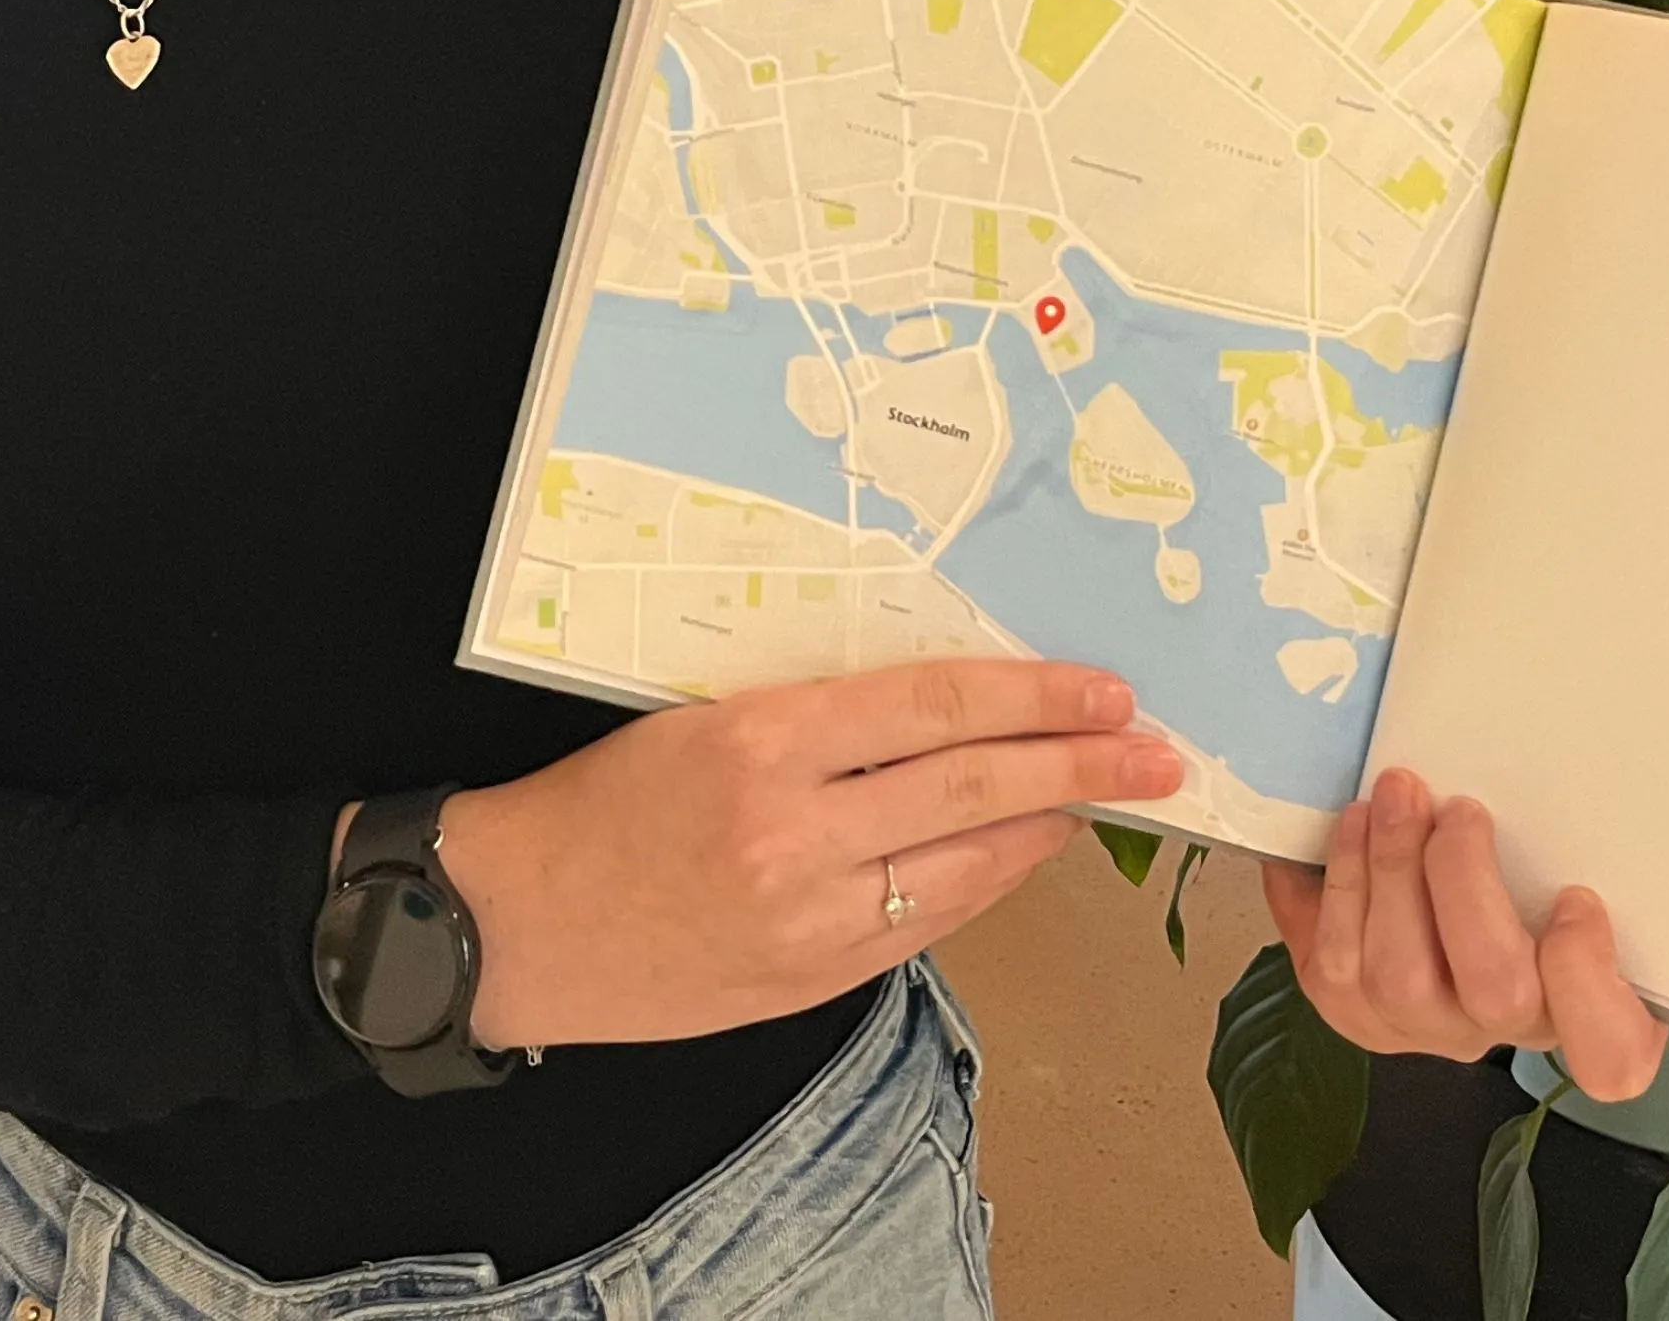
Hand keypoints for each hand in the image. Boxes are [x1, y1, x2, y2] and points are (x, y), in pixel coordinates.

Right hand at [419, 660, 1182, 1049]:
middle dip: (1080, 766)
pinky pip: (926, 926)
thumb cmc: (599, 805)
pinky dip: (987, 886)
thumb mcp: (700, 718)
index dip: (1033, 695)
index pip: (933, 705)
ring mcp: (805, 916)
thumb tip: (946, 705)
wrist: (511, 924)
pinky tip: (1023, 856)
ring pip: (966, 866)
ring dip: (1049, 830)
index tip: (1105, 689)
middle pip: (973, 786)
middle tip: (1157, 752)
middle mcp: (793, 829)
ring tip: (1109, 799)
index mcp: (762, 738)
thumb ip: (819, 718)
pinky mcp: (806, 980)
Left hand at [1263, 766, 1666, 1102]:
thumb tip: (1571, 765)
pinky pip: (1336, 961)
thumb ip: (1561, 847)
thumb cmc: (1515, 883)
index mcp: (1581, 1000)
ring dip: (1391, 868)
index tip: (1576, 898)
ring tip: (1395, 794)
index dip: (1591, 982)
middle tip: (1459, 809)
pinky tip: (1353, 824)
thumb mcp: (1559, 866)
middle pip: (1494, 989)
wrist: (1426, 918)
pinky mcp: (1357, 1016)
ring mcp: (1426, 1030)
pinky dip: (1342, 879)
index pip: (1612, 1048)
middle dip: (1465, 884)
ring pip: (1401, 977)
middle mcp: (1505, 1027)